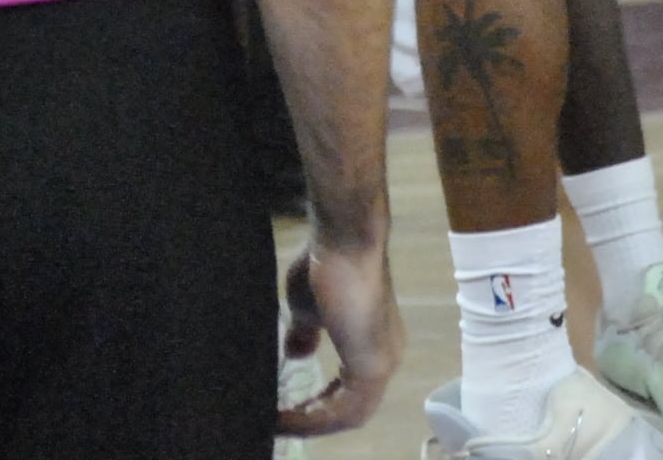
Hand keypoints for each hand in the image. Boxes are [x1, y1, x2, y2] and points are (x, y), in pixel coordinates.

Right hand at [277, 232, 402, 435]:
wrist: (344, 238)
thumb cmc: (325, 264)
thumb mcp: (307, 307)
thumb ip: (305, 333)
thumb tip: (297, 353)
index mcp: (372, 343)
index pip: (348, 390)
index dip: (317, 404)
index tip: (286, 409)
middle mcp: (386, 356)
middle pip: (350, 408)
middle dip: (313, 419)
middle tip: (278, 422)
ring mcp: (384, 363)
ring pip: (350, 415)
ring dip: (312, 423)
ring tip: (276, 424)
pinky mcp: (374, 367)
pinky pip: (346, 410)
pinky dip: (316, 419)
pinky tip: (286, 417)